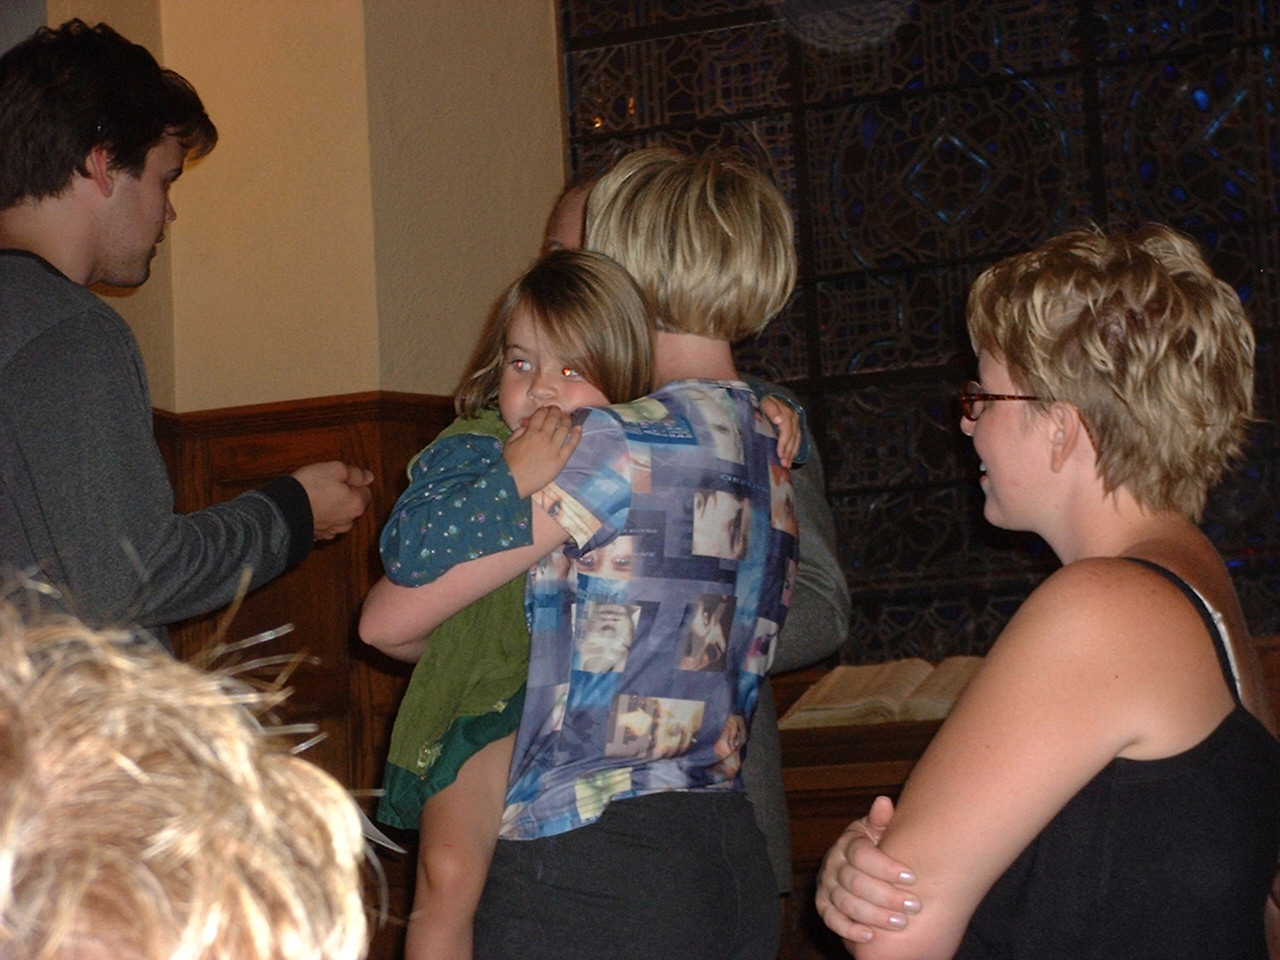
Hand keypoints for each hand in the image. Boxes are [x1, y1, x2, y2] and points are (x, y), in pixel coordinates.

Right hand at [292, 461, 373, 539]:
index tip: (342, 477)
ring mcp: (332, 530)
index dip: (354, 481)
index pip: (366, 491)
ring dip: (331, 506)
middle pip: (352, 504)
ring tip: (316, 495)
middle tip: (327, 484)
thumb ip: (355, 473)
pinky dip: (320, 516)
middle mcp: (348, 521)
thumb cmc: (309, 488)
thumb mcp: (335, 469)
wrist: (283, 510)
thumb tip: (368, 476)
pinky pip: (323, 523)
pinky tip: (310, 507)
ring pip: (338, 515)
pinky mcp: (317, 535)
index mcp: (357, 505)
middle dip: (344, 494)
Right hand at [504, 406, 580, 497]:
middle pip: (554, 418)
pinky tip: (579, 428)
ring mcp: (554, 449)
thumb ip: (519, 431)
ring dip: (567, 420)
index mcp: (530, 432)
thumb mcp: (509, 443)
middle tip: (558, 410)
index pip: (541, 414)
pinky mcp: (561, 460)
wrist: (513, 482)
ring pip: (565, 428)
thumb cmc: (509, 464)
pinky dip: (577, 434)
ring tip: (567, 418)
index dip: (545, 409)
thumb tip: (528, 424)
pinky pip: (572, 445)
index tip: (546, 409)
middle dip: (556, 411)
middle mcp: (544, 438)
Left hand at [761, 395, 799, 467]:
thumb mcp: (764, 403)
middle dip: (789, 451)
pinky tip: (791, 456)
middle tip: (784, 463)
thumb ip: (771, 411)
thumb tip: (779, 420)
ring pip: (797, 438)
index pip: (787, 429)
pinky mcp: (794, 423)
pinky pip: (797, 437)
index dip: (784, 442)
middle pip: (793, 436)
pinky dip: (794, 447)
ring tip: (788, 464)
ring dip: (793, 452)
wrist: (763, 394)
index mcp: (785, 411)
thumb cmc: (761, 400)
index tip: (780, 454)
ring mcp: (795, 419)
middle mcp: (793, 415)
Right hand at [815, 796, 921, 946]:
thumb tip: (883, 802)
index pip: (861, 854)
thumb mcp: (879, 831)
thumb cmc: (876, 848)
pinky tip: (869, 936)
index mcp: (848, 843)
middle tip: (913, 906)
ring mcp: (826, 886)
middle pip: (854, 881)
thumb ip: (882, 820)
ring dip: (873, 915)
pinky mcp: (823, 905)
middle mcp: (832, 863)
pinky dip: (848, 929)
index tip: (912, 877)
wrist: (859, 867)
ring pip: (845, 903)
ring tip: (900, 923)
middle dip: (886, 896)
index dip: (886, 867)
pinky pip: (831, 919)